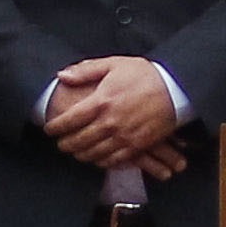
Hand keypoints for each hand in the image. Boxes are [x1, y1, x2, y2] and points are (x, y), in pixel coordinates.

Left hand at [43, 56, 184, 168]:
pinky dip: (101, 162)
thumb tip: (61, 76)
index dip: (55, 127)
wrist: (176, 88)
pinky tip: (96, 158)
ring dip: (80, 155)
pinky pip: (113, 160)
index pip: (69, 120)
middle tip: (60, 144)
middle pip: (78, 141)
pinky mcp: (137, 146)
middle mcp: (110, 122)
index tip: (49, 129)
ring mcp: (124, 136)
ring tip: (75, 152)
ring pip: (93, 154)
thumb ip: (85, 71)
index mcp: (101, 101)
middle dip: (65, 144)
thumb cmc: (144, 74)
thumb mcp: (113, 64)